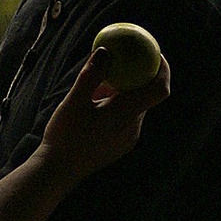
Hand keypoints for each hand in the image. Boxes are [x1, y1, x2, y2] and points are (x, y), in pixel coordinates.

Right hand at [36, 38, 169, 187]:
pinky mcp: (120, 146)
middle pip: (147, 96)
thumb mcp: (74, 101)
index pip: (159, 89)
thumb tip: (105, 50)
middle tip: (123, 60)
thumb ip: (91, 75)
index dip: (162, 69)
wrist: (58, 170)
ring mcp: (128, 139)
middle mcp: (133, 127)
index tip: (154, 54)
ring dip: (124, 92)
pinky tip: (96, 104)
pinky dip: (118, 106)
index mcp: (126, 114)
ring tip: (100, 85)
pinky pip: (126, 120)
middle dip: (138, 77)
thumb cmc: (65, 136)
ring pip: (134, 108)